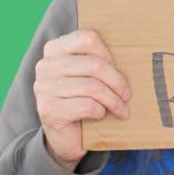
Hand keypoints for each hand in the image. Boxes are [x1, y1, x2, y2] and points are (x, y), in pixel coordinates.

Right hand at [34, 29, 131, 170]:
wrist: (64, 136)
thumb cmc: (80, 99)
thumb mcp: (87, 75)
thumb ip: (97, 60)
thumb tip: (129, 54)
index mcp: (54, 49)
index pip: (87, 39)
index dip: (108, 54)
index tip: (117, 68)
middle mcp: (45, 66)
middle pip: (94, 64)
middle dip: (116, 81)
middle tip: (127, 94)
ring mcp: (44, 87)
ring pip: (92, 86)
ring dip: (113, 100)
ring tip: (121, 109)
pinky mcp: (48, 109)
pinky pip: (87, 105)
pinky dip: (100, 111)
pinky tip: (101, 115)